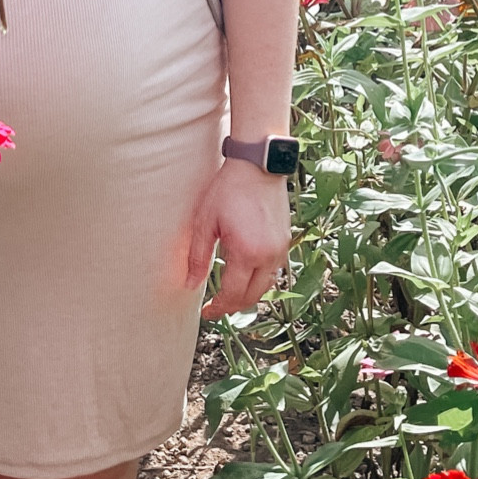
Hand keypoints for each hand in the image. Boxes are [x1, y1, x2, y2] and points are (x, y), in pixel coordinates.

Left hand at [186, 161, 290, 318]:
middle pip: (252, 296)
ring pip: (266, 286)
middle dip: (233, 306)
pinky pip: (273, 272)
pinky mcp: (286, 241)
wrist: (259, 166)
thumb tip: (191, 284)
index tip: (207, 312)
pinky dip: (259, 280)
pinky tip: (245, 275)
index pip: (233, 294)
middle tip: (216, 307)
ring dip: (247, 294)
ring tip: (228, 293)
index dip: (218, 307)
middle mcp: (269, 255)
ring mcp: (281, 249)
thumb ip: (198, 257)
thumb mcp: (205, 223)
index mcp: (248, 253)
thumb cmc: (228, 190)